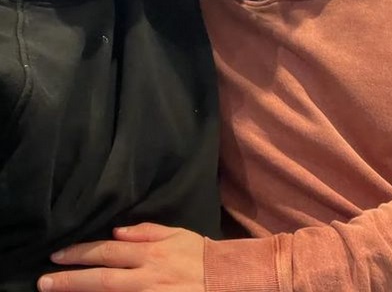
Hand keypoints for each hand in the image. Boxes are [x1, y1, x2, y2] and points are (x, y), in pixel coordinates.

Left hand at [37, 223, 204, 291]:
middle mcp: (147, 276)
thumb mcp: (176, 234)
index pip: (108, 251)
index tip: (58, 255)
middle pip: (103, 278)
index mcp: (151, 252)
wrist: (226, 280)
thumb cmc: (199, 255)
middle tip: (44, 281)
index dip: (81, 253)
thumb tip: (116, 231)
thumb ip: (146, 231)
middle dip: (71, 279)